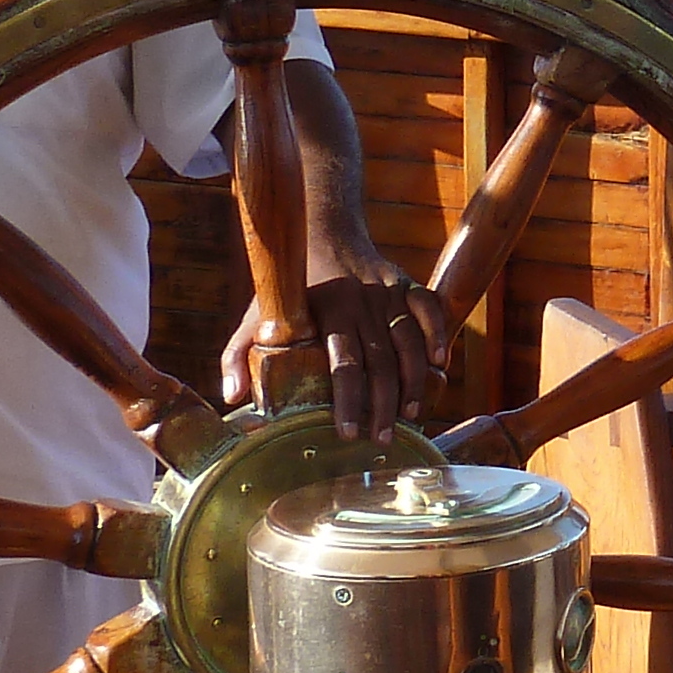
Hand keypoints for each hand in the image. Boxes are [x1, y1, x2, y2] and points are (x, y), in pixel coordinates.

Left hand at [219, 251, 447, 440]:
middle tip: (383, 440)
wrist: (322, 231)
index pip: (343, 364)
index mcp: (327, 309)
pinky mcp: (408, 284)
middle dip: (384, 405)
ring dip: (414, 382)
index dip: (348, 400)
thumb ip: (237, 354)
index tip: (348, 433)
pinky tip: (439, 366)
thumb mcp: (256, 315)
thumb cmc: (288, 286)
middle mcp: (361, 300)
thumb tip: (233, 398)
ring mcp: (388, 291)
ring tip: (411, 417)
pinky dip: (438, 336)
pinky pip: (430, 310)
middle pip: (380, 362)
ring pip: (409, 343)